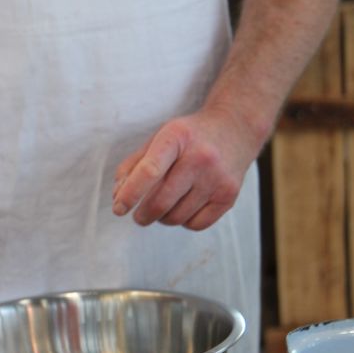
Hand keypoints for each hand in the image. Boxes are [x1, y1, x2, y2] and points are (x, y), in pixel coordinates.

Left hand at [111, 104, 261, 230]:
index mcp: (176, 137)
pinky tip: (183, 207)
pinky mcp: (229, 195)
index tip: (119, 208)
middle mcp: (200, 157)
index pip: (149, 171)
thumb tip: (118, 198)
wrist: (235, 128)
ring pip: (176, 217)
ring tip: (163, 206)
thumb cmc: (188, 137)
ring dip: (162, 218)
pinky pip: (196, 224)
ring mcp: (217, 178)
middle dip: (142, 215)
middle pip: (161, 202)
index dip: (130, 194)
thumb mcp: (158, 138)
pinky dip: (183, 222)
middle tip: (138, 216)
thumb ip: (133, 165)